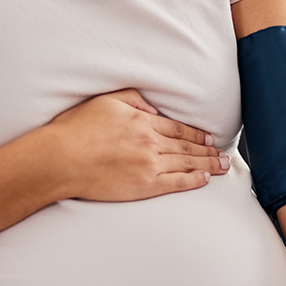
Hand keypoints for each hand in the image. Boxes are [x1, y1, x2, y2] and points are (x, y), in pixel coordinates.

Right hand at [42, 89, 228, 201]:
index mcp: (142, 121)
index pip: (178, 128)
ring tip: (223, 166)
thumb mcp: (105, 101)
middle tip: (225, 154)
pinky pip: (177, 183)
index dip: (196, 134)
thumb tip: (153, 109)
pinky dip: (194, 180)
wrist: (60, 159)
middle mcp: (151, 142)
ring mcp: (150, 165)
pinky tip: (205, 179)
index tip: (209, 137)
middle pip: (188, 147)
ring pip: (187, 164)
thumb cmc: (76, 130)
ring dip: (208, 164)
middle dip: (209, 150)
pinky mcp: (145, 186)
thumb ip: (133, 99)